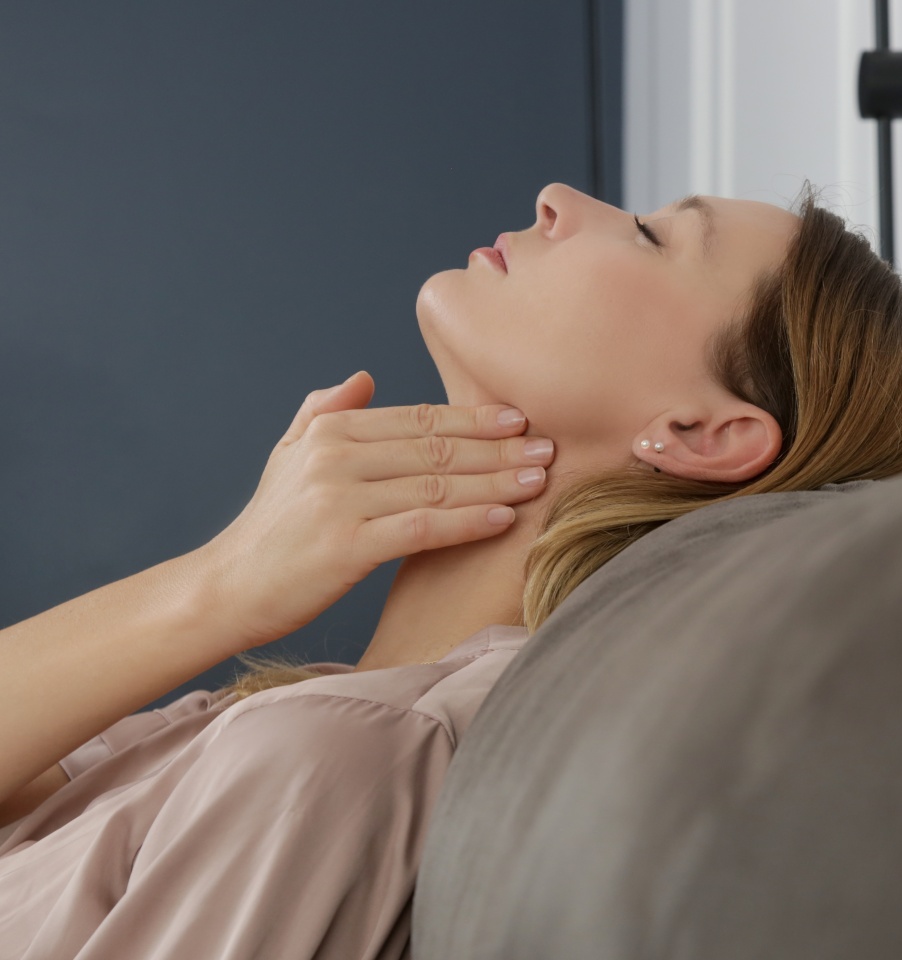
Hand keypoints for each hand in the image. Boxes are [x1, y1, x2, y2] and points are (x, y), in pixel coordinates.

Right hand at [199, 371, 554, 648]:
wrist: (226, 587)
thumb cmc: (268, 525)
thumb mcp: (287, 454)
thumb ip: (325, 411)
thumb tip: (365, 377)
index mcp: (331, 431)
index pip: (419, 418)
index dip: (474, 418)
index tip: (518, 418)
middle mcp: (336, 457)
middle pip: (436, 448)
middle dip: (498, 448)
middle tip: (549, 447)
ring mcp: (340, 500)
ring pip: (437, 485)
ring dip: (495, 482)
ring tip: (539, 479)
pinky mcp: (346, 545)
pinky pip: (423, 526)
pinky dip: (467, 522)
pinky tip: (504, 518)